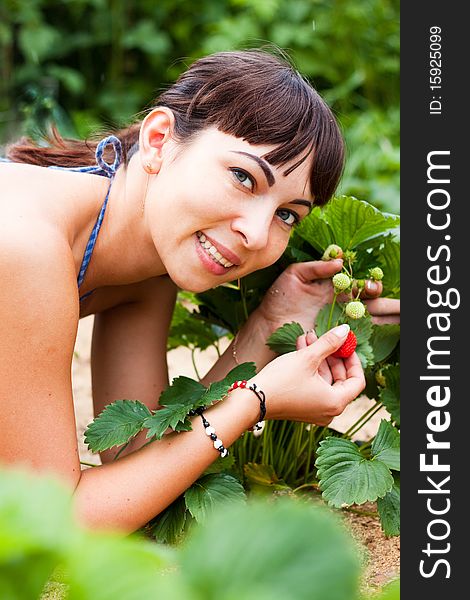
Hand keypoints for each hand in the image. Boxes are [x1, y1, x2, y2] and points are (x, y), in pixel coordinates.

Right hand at [251, 325, 364, 425]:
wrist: (251, 400)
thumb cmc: (281, 381)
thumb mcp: (307, 358)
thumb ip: (329, 343)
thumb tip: (346, 330)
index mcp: (335, 402)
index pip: (357, 381)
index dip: (353, 360)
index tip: (346, 344)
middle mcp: (328, 411)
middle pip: (340, 379)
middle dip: (331, 355)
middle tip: (325, 336)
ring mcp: (314, 410)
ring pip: (323, 379)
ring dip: (317, 357)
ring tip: (307, 336)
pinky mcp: (302, 407)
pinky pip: (313, 385)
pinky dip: (309, 368)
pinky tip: (300, 348)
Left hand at [254, 258, 399, 331]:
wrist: (267, 322)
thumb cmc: (280, 297)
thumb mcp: (296, 275)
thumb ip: (316, 267)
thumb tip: (340, 262)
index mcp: (335, 289)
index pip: (361, 286)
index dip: (372, 286)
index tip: (374, 287)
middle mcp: (342, 306)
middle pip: (373, 305)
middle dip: (392, 306)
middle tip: (405, 308)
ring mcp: (339, 323)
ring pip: (371, 321)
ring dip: (388, 320)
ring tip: (403, 318)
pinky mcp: (333, 337)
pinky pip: (356, 338)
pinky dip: (372, 336)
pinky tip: (386, 334)